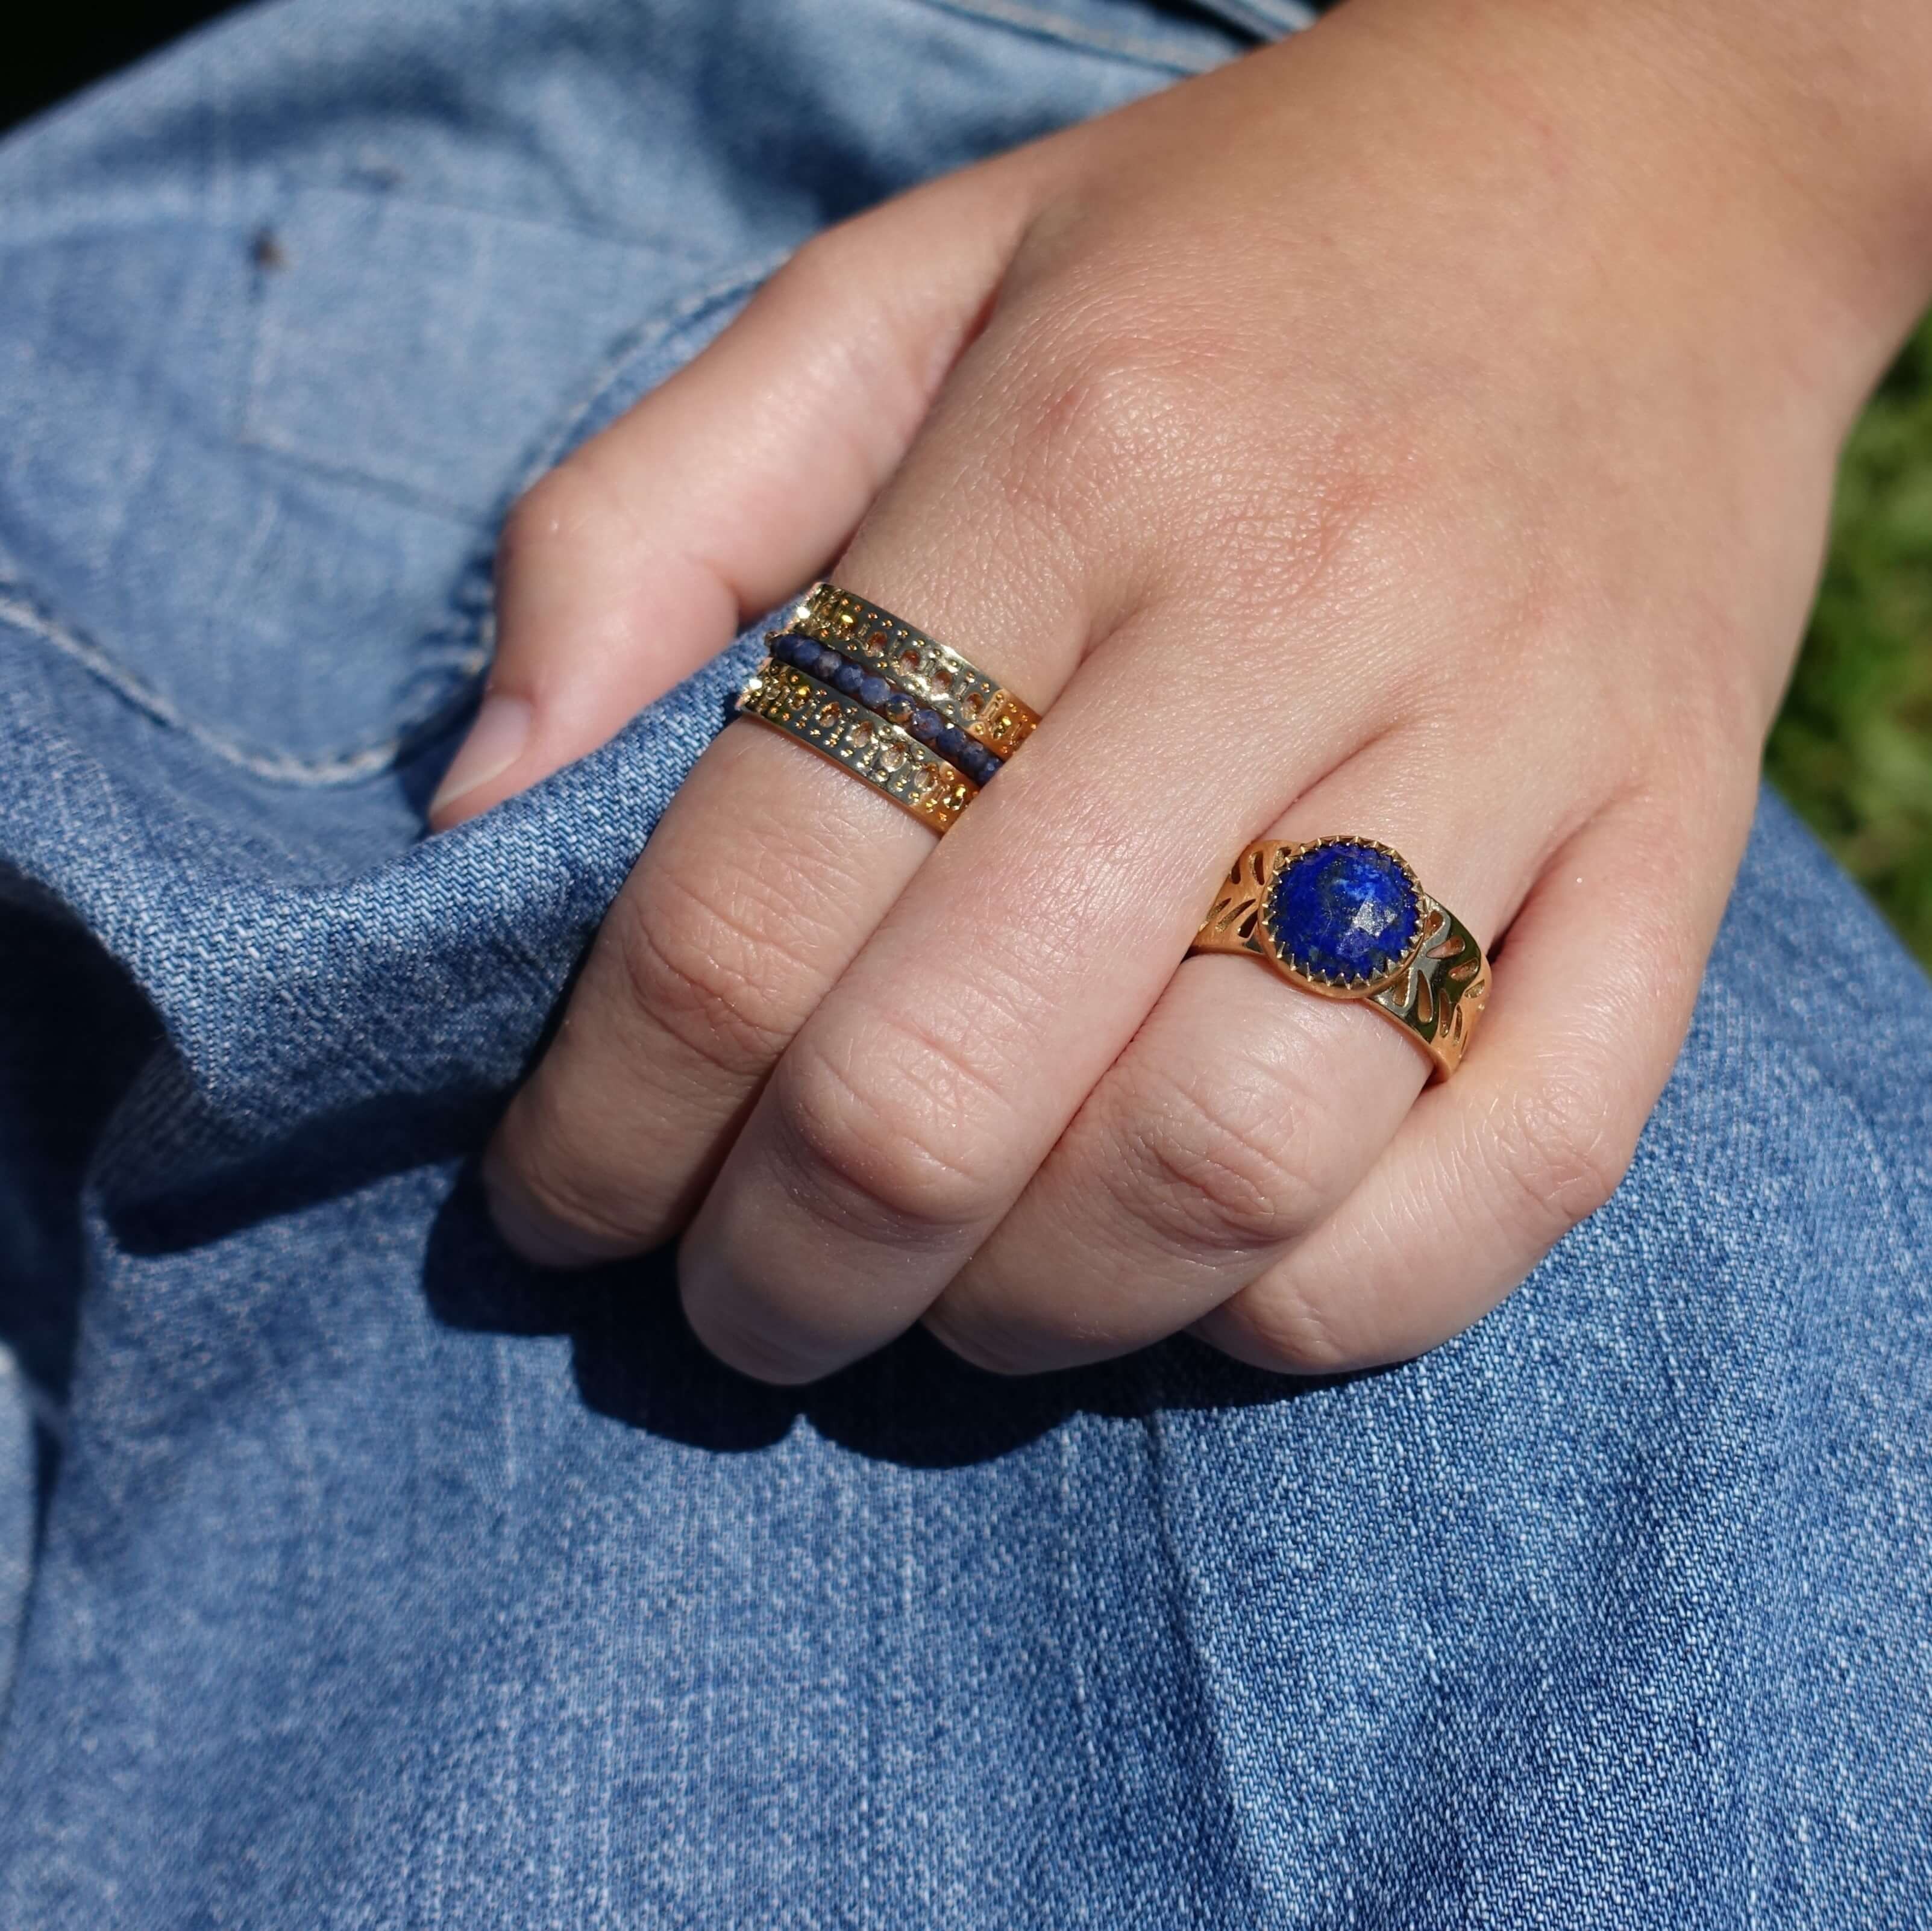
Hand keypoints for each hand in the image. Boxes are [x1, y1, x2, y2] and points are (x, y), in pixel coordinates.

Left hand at [430, 0, 1931, 1380]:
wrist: (1648, 166)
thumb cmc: (1222, 254)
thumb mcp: (896, 298)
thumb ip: (648, 529)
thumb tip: (475, 813)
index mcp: (1068, 458)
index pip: (754, 896)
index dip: (609, 1118)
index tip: (560, 1200)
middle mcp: (1299, 607)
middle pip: (960, 1079)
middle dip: (784, 1269)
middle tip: (732, 1303)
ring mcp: (1519, 746)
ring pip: (1223, 1168)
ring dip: (1025, 1315)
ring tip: (943, 1306)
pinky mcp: (1675, 855)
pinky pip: (1505, 1181)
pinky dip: (1308, 1304)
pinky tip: (1197, 1278)